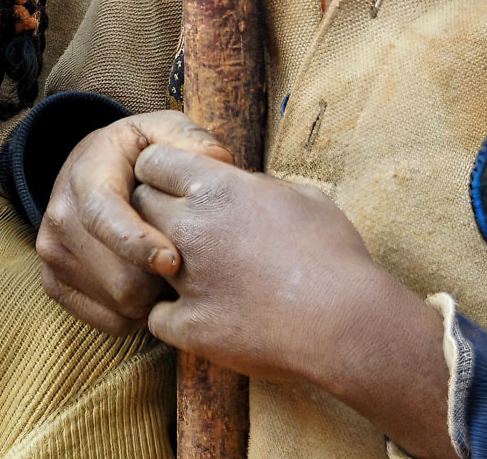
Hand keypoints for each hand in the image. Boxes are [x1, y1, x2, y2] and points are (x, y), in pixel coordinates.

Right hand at [35, 110, 233, 334]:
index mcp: (86, 176)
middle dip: (164, 278)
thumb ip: (190, 141)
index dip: (137, 244)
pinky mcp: (54, 282)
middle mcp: (60, 217)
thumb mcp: (162, 130)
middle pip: (121, 277)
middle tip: (188, 260)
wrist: (89, 167)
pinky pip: (109, 322)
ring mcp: (52, 253)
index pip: (104, 217)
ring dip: (155, 297)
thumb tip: (214, 163)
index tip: (173, 261)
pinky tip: (148, 283)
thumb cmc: (137, 152)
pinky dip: (137, 312)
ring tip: (167, 268)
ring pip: (119, 303)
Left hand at [129, 143, 380, 379]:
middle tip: (180, 231)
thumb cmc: (336, 257)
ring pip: (141, 259)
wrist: (348, 322)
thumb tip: (244, 184)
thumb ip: (261, 186)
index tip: (175, 186)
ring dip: (159, 264)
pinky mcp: (189, 326)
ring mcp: (186, 278)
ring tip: (190, 274)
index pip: (153, 161)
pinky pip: (156, 317)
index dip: (161, 172)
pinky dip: (172, 318)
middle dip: (153, 213)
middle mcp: (192, 226)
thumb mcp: (304, 199)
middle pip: (138, 204)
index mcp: (218, 187)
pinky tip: (198, 318)